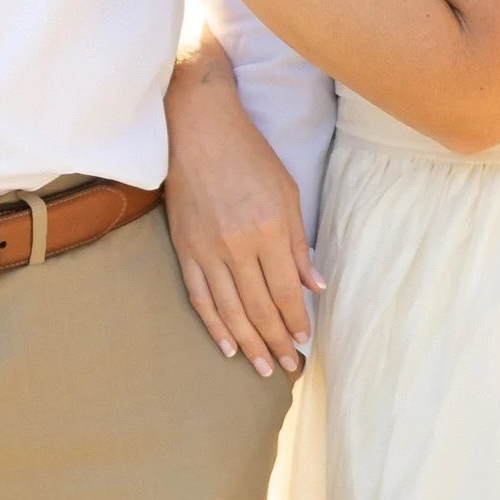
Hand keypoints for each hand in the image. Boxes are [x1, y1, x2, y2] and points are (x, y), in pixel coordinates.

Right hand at [165, 41, 325, 376]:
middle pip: (258, 307)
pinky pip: (199, 296)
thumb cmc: (250, 157)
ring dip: (249, 343)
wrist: (198, 130)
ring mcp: (206, 249)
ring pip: (229, 310)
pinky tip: (227, 346)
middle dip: (276, 342)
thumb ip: (299, 244)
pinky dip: (213, 324)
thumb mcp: (288, 194)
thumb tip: (315, 286)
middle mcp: (236, 246)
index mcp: (267, 230)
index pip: (286, 291)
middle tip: (288, 369)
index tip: (304, 342)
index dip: (296, 321)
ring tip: (262, 368)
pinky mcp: (184, 248)